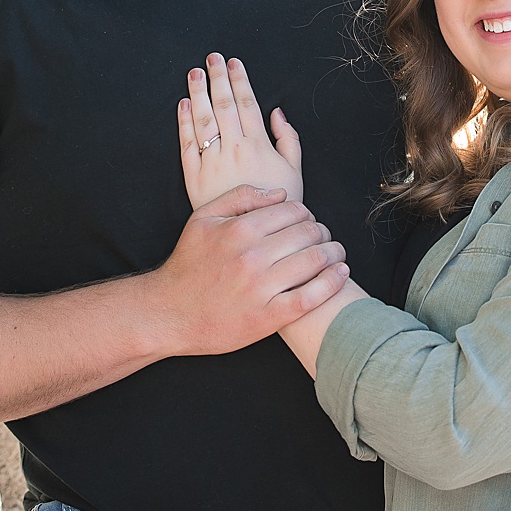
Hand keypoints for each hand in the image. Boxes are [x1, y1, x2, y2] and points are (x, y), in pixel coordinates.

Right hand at [145, 184, 347, 356]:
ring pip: (315, 261)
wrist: (170, 312)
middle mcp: (252, 256)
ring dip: (334, 253)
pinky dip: (332, 283)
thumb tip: (280, 193)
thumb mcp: (202, 219)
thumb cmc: (188, 265)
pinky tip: (340, 274)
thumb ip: (240, 197)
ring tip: (336, 253)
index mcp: (239, 229)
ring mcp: (262, 288)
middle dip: (322, 231)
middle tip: (323, 237)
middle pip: (308, 233)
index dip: (306, 213)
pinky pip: (312, 297)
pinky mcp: (269, 317)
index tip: (306, 220)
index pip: (293, 211)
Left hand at [179, 53, 302, 209]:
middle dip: (218, 79)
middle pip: (223, 106)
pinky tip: (183, 105)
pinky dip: (184, 123)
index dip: (239, 81)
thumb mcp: (294, 171)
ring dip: (198, 94)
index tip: (233, 63)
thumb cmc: (279, 205)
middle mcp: (233, 150)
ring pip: (203, 121)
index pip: (247, 104)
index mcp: (258, 146)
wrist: (255, 237)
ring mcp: (211, 162)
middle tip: (212, 58)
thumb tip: (277, 112)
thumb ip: (288, 139)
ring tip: (195, 73)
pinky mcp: (194, 177)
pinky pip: (187, 145)